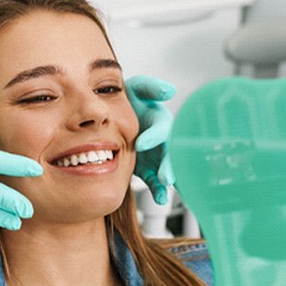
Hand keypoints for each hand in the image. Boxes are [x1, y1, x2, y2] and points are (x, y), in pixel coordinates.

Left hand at [126, 75, 175, 204]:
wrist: (114, 121)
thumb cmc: (129, 102)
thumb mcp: (138, 90)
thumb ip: (150, 87)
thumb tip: (169, 90)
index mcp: (159, 122)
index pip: (161, 128)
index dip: (153, 136)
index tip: (141, 144)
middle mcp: (162, 140)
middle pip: (170, 152)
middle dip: (169, 164)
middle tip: (166, 176)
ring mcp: (157, 157)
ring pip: (167, 169)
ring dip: (168, 178)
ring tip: (166, 186)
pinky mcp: (151, 170)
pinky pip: (157, 181)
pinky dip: (159, 190)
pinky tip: (160, 198)